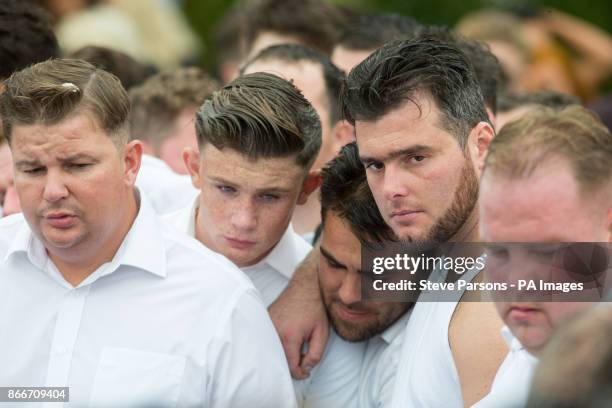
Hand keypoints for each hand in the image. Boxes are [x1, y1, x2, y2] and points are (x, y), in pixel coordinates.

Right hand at [268, 249, 329, 378]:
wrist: (305, 286)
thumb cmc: (315, 309)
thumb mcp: (322, 333)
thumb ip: (316, 355)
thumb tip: (305, 368)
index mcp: (289, 336)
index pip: (290, 366)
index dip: (301, 373)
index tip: (307, 371)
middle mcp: (274, 331)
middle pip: (280, 360)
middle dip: (292, 364)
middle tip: (303, 358)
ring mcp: (267, 325)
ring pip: (274, 351)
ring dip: (284, 354)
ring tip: (297, 346)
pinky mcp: (265, 321)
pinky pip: (269, 340)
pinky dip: (278, 344)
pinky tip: (289, 337)